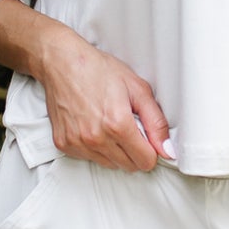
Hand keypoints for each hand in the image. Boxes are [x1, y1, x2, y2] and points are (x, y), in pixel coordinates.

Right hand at [36, 28, 173, 171]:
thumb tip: (166, 149)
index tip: (147, 138)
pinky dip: (95, 148)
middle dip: (134, 150)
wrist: (62, 63)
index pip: (145, 161)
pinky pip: (89, 158)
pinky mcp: (64, 145)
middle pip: (129, 166)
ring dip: (115, 150)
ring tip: (109, 124)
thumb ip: (156, 122)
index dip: (151, 150)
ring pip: (110, 165)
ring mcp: (78, 143)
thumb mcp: (137, 89)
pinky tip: (93, 126)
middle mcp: (96, 138)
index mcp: (117, 125)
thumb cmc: (96, 70)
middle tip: (128, 126)